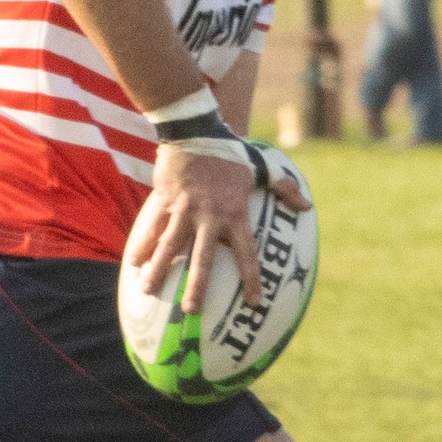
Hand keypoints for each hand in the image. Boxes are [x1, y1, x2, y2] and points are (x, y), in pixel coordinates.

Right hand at [129, 146, 310, 311]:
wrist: (195, 129)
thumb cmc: (230, 150)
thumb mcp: (261, 167)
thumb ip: (284, 188)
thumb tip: (307, 207)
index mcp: (235, 213)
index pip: (247, 253)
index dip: (251, 279)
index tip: (253, 303)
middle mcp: (209, 217)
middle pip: (203, 259)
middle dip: (197, 287)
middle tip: (191, 311)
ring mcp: (184, 210)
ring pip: (169, 246)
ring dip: (158, 271)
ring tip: (148, 290)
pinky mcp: (164, 201)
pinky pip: (151, 228)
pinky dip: (142, 246)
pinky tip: (134, 265)